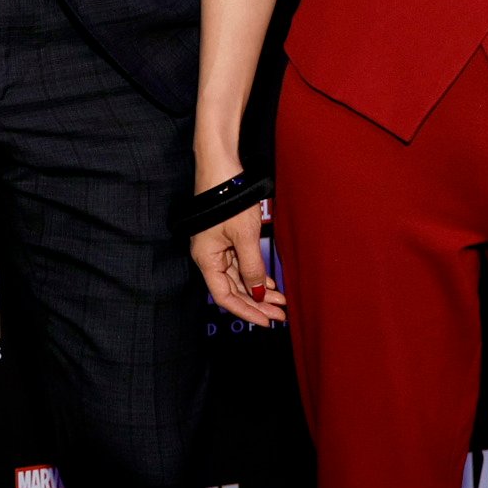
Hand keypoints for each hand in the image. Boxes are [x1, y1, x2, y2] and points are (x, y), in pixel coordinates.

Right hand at [191, 204, 284, 328]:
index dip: (246, 312)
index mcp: (206, 259)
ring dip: (258, 290)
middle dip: (257, 304)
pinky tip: (269, 282)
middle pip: (232, 290)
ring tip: (281, 301)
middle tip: (280, 314)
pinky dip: (255, 275)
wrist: (221, 166)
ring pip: (238, 278)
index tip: (266, 321)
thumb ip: (251, 268)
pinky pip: (240, 263)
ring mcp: (217, 247)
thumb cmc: (227, 197)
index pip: (224, 297)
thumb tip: (257, 293)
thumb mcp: (245, 237)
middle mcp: (209, 256)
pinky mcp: (225, 237)